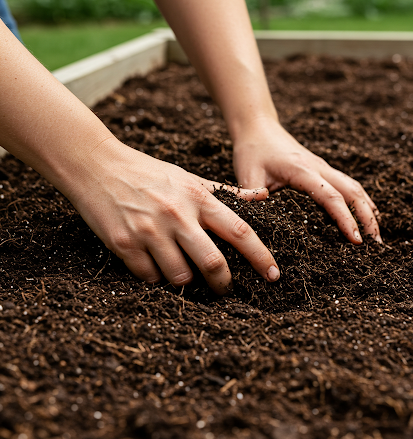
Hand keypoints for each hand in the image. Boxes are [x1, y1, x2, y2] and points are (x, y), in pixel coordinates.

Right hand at [68, 139, 278, 294]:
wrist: (97, 165)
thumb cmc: (148, 172)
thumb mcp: (189, 177)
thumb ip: (226, 192)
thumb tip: (263, 196)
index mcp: (198, 198)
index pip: (240, 232)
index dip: (261, 256)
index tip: (273, 274)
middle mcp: (177, 215)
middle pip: (213, 264)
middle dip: (224, 284)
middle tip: (225, 288)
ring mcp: (150, 231)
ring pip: (180, 277)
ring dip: (185, 281)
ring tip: (182, 270)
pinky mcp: (124, 244)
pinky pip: (150, 277)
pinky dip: (156, 277)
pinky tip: (154, 264)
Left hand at [233, 118, 380, 243]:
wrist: (258, 127)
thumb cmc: (252, 151)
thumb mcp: (247, 173)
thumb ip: (250, 194)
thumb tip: (256, 210)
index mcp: (302, 171)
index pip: (331, 197)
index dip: (346, 218)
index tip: (356, 240)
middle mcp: (318, 167)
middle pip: (353, 191)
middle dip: (367, 217)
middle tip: (375, 244)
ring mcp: (323, 167)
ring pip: (354, 187)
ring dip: (368, 209)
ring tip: (376, 235)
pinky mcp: (322, 169)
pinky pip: (347, 184)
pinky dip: (360, 200)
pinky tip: (365, 214)